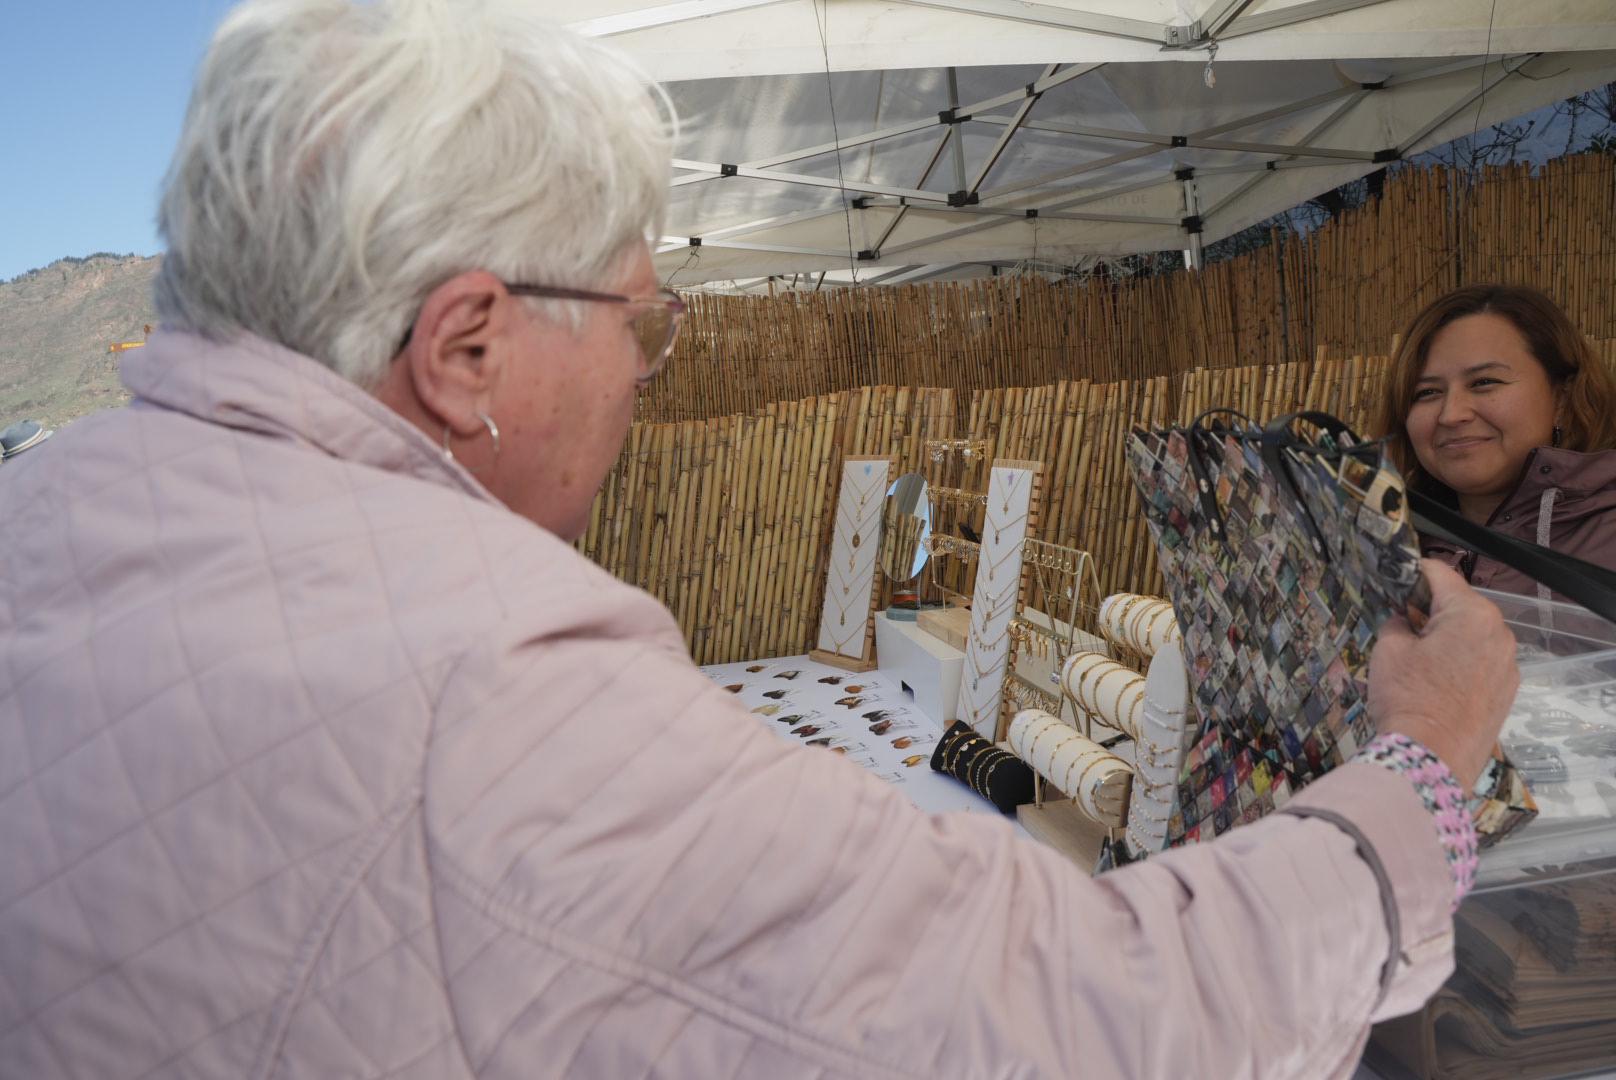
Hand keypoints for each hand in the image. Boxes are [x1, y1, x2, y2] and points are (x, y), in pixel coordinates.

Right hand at [1368, 560, 1518, 791]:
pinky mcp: (1507, 691)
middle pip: (1462, 605)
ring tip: (1419, 658)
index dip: (1413, 571)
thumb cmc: (1407, 696)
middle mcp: (1499, 633)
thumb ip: (1397, 624)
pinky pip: (1482, 662)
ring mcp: (1508, 664)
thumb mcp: (1388, 650)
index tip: (1394, 576)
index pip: (1440, 574)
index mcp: (1471, 613)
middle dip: (1432, 608)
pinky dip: (1461, 662)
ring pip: (1474, 636)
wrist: (1432, 758)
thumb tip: (1405, 622)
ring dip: (1449, 637)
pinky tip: (1438, 682)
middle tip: (1401, 623)